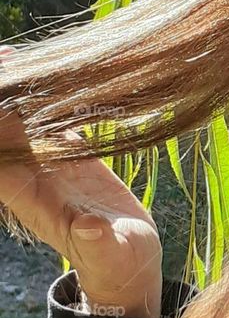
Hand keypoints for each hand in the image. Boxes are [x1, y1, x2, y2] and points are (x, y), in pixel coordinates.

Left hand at [0, 47, 161, 317]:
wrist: (127, 264)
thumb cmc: (115, 264)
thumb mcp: (109, 255)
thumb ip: (97, 241)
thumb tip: (88, 227)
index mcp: (32, 201)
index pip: (1, 161)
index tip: (0, 95)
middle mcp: (34, 179)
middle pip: (6, 133)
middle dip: (4, 97)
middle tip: (7, 56)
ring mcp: (53, 166)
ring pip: (28, 122)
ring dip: (23, 92)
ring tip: (19, 53)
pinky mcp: (76, 158)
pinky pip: (58, 123)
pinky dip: (55, 99)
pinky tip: (59, 71)